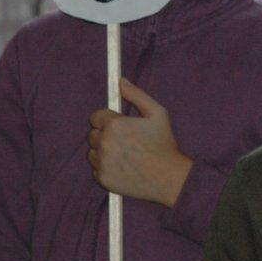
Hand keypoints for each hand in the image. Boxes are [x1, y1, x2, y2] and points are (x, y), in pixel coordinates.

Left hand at [88, 78, 193, 206]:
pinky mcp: (103, 179)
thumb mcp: (157, 113)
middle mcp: (104, 143)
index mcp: (114, 125)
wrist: (169, 177)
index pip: (96, 117)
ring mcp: (102, 162)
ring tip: (124, 155)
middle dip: (105, 135)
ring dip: (103, 152)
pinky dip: (106, 168)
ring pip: (93, 152)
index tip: (120, 126)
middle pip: (93, 135)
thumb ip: (136, 94)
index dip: (108, 120)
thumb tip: (121, 81)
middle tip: (125, 141)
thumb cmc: (164, 143)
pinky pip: (97, 169)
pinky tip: (123, 167)